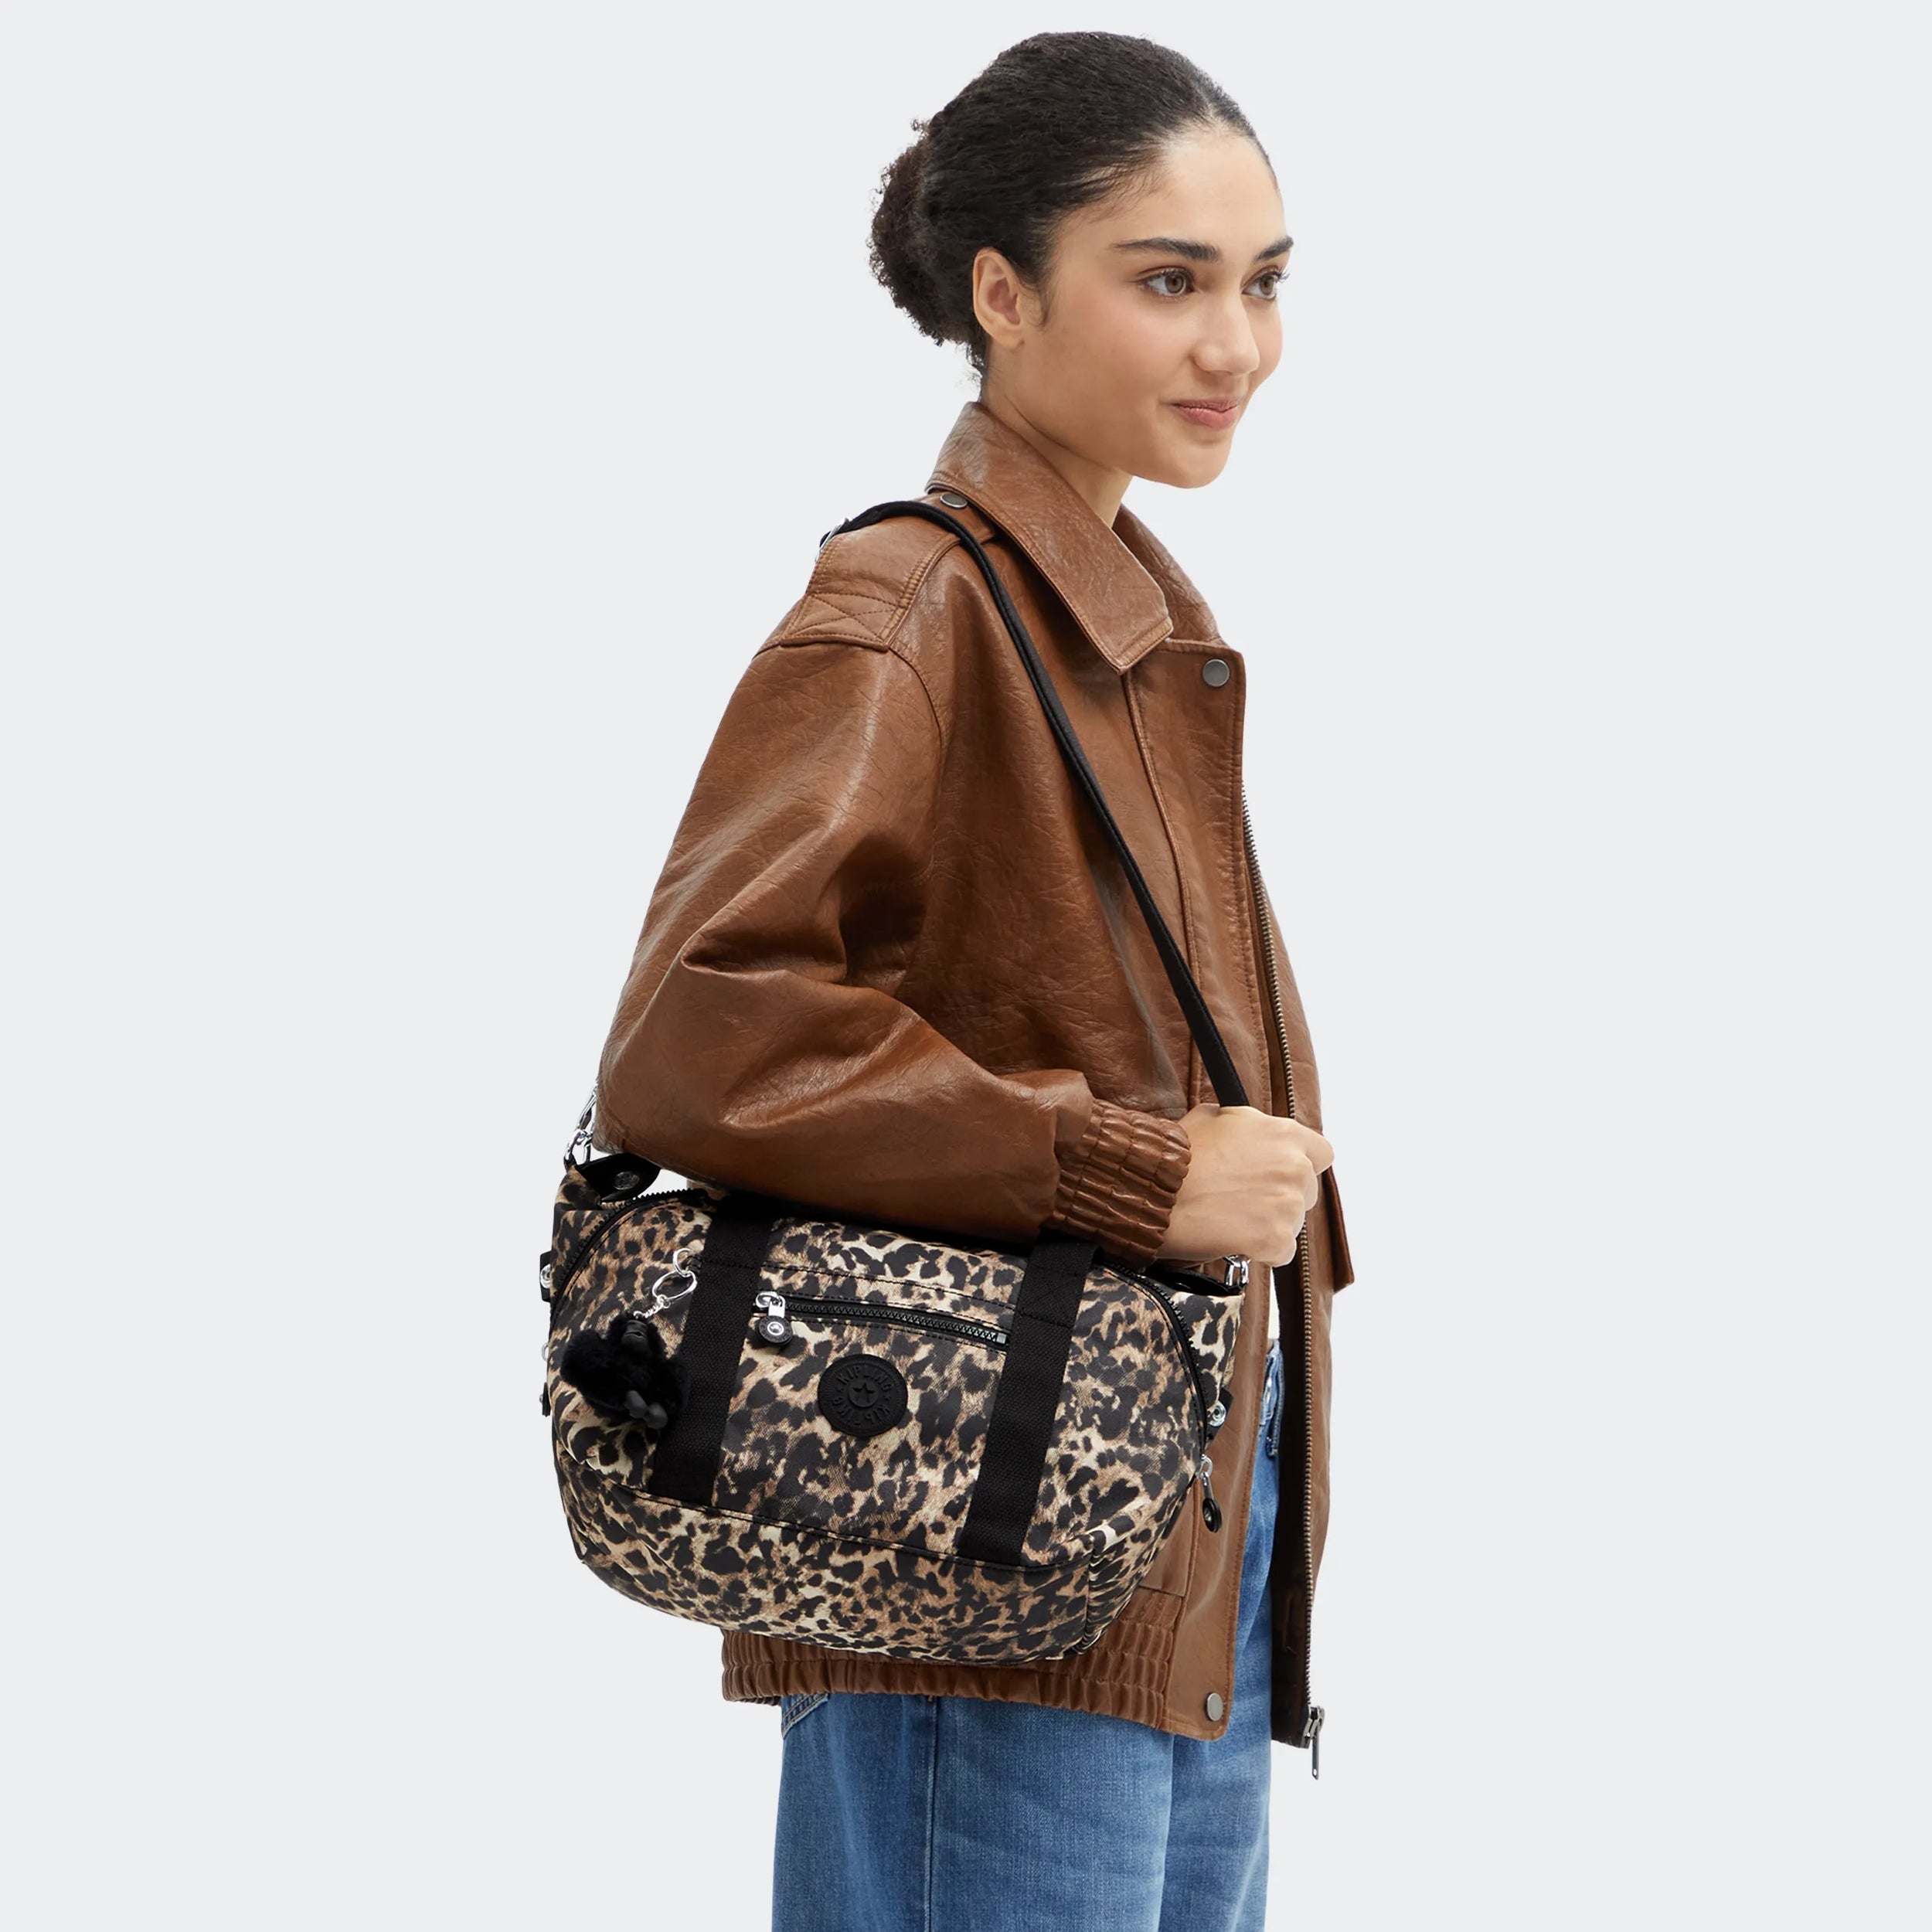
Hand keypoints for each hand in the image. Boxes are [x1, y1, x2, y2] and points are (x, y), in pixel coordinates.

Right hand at [1155, 1103, 1332, 1269]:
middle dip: (1281, 1196)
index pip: (1321, 1152)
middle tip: (1245, 1199)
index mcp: (1284, 1133)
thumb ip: (1245, 1123)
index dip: (1301, 1163)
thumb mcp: (1212, 1116)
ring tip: (1231, 1218)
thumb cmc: (1178, 1155)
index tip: (1280, 1172)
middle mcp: (1294, 1167)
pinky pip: (1280, 1251)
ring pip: (1292, 1222)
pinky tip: (1232, 1237)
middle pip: (1306, 1190)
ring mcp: (1288, 1205)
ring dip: (1269, 1223)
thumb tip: (1249, 1127)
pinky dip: (1260, 1250)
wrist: (1156, 1193)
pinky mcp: (1276, 1239)